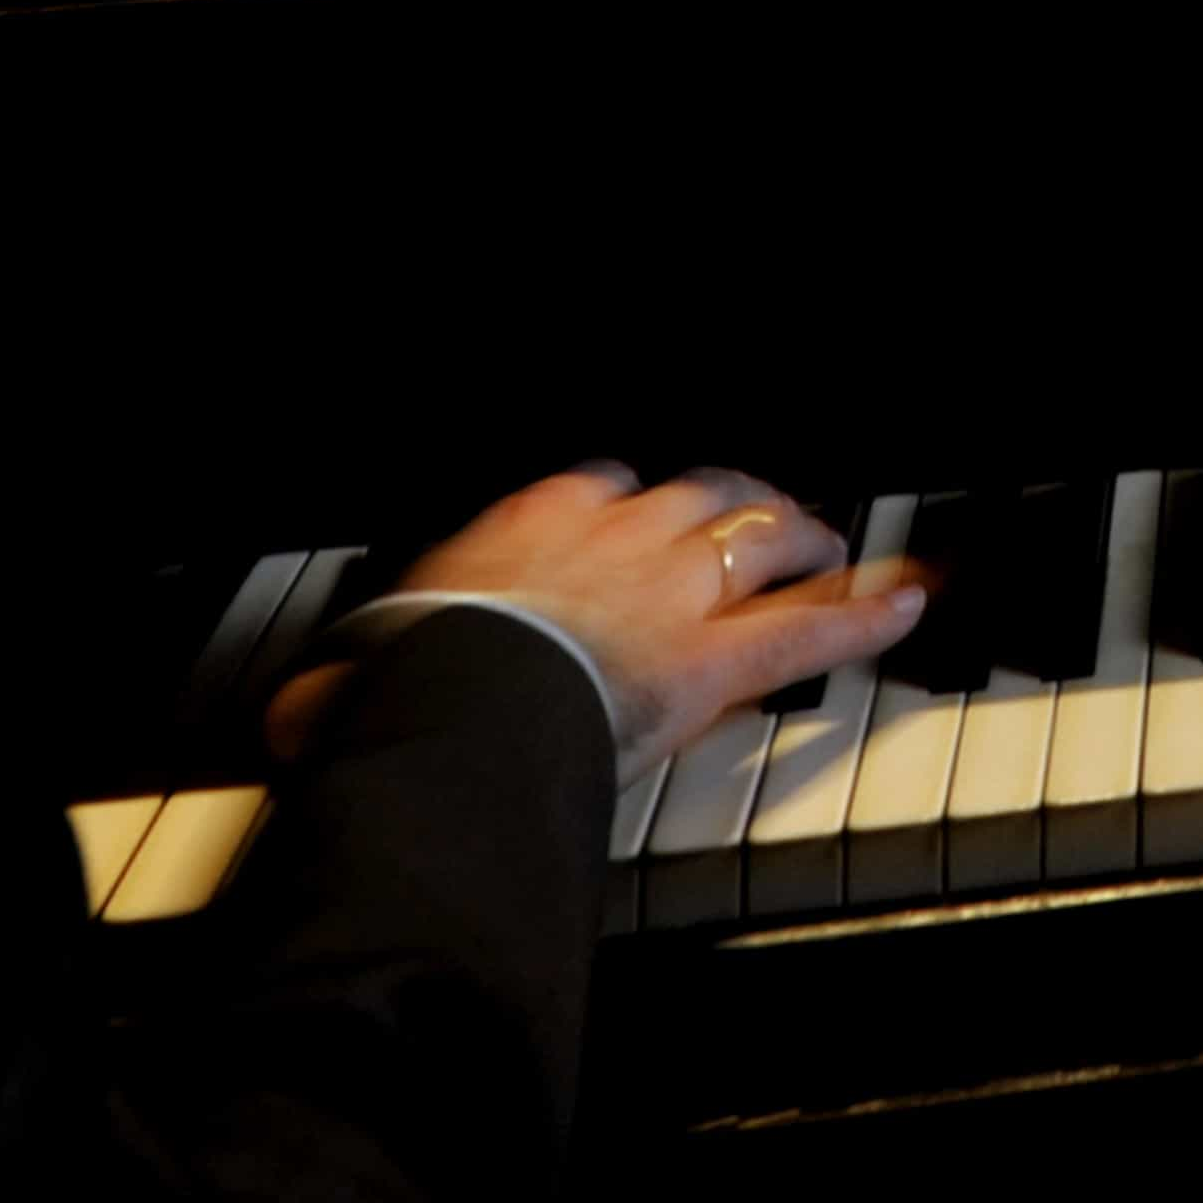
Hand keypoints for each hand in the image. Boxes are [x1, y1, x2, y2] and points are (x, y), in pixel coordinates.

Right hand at [265, 464, 925, 778]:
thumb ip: (354, 679)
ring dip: (801, 540)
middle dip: (735, 502)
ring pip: (763, 540)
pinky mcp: (721, 658)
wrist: (460, 702)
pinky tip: (907, 604)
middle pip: (698, 496)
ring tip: (827, 548)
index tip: (632, 515)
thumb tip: (295, 715)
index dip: (626, 502)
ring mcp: (678, 591)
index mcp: (531, 525)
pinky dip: (867, 613)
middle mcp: (615, 537)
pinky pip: (812, 626)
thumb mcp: (368, 663)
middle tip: (759, 519)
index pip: (595, 486)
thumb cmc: (408, 684)